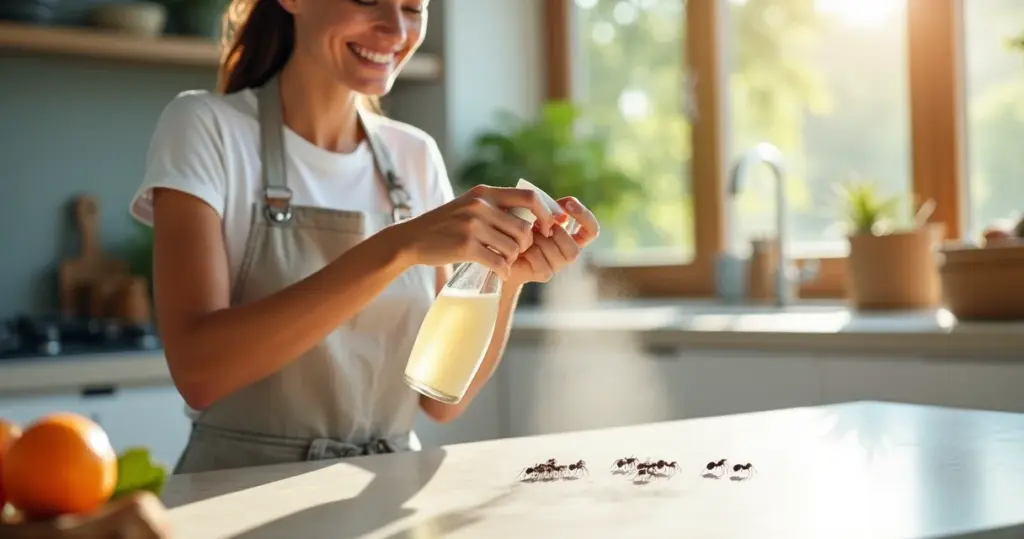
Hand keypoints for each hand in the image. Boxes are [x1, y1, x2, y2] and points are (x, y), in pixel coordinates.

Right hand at [397, 185, 561, 279]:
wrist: (411, 239)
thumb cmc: (444, 225)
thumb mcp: (468, 205)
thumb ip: (494, 207)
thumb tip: (531, 216)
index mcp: (484, 193)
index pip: (529, 197)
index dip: (544, 214)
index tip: (547, 228)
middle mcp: (480, 206)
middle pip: (523, 229)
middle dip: (525, 245)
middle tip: (517, 252)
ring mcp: (472, 226)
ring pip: (512, 248)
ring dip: (512, 259)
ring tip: (503, 261)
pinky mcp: (465, 246)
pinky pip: (498, 262)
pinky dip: (502, 271)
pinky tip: (499, 273)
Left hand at [508, 196, 599, 285]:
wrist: (500, 250)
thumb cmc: (518, 227)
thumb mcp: (535, 213)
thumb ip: (550, 210)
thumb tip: (561, 215)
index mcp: (570, 237)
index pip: (591, 231)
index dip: (584, 216)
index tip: (567, 203)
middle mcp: (567, 253)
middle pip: (574, 249)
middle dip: (555, 235)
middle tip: (536, 224)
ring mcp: (556, 265)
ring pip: (559, 255)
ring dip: (541, 241)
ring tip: (526, 234)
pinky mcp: (544, 274)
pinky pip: (542, 261)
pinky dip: (530, 251)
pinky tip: (521, 247)